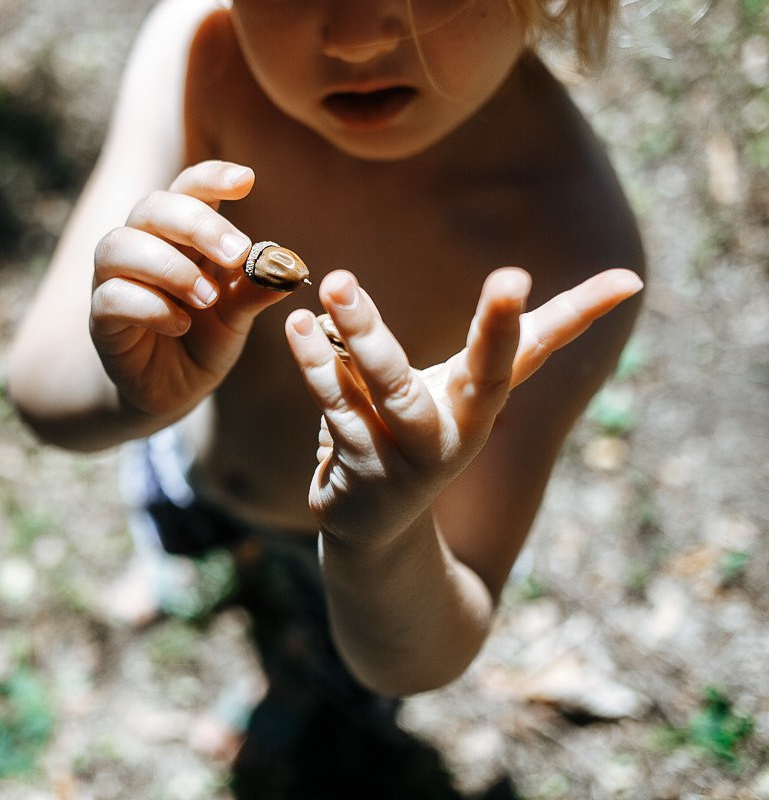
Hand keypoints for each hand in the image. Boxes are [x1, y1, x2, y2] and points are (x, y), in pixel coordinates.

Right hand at [91, 160, 290, 422]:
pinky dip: (152, 307)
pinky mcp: (101, 318)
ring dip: (171, 267)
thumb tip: (291, 267)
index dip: (211, 177)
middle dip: (196, 224)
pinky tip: (181, 324)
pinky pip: (112, 297)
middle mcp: (140, 245)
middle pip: (152, 207)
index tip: (248, 180)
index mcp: (177, 233)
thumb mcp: (237, 314)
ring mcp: (113, 279)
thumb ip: (255, 288)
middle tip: (237, 253)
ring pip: (119, 246)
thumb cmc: (204, 338)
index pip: (187, 188)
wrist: (172, 389)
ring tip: (208, 298)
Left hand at [285, 267, 643, 547]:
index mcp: (484, 400)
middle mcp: (461, 428)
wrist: (375, 528)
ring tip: (339, 283)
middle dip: (501, 328)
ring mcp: (412, 452)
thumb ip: (515, 337)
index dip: (576, 315)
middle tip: (512, 276)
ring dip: (367, 334)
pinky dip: (317, 364)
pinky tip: (299, 327)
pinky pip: (338, 406)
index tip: (621, 281)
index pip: (537, 349)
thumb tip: (620, 283)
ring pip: (394, 386)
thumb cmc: (422, 432)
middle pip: (488, 374)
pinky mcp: (363, 467)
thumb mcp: (467, 387)